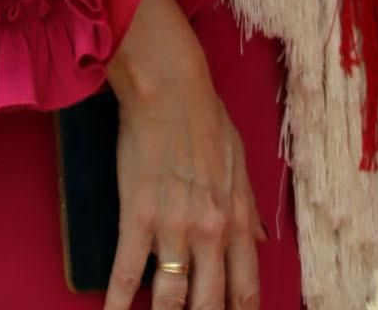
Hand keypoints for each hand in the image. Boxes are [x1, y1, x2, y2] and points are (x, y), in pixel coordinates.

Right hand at [106, 0, 262, 309]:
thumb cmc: (206, 118)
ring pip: (170, 299)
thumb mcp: (240, 162)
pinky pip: (127, 273)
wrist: (170, 89)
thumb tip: (258, 240)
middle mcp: (210, 232)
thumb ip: (247, 208)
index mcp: (237, 219)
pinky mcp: (137, 217)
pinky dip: (118, 305)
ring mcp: (174, 227)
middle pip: (208, 304)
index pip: (244, 289)